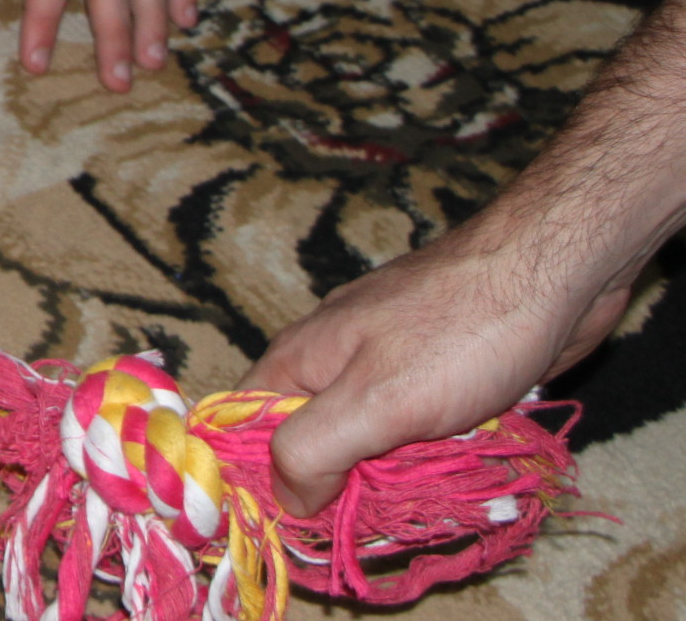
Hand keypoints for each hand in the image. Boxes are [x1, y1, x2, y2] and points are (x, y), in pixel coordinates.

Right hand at [240, 225, 632, 516]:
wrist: (552, 271)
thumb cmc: (459, 334)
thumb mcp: (374, 402)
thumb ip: (313, 450)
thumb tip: (283, 500)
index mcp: (299, 360)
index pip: (245, 429)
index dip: (262, 481)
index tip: (303, 526)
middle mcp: (333, 359)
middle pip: (312, 442)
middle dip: (343, 486)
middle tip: (383, 517)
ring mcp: (387, 362)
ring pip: (370, 438)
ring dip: (397, 472)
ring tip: (431, 489)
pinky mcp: (436, 369)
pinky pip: (417, 426)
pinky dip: (434, 451)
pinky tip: (462, 460)